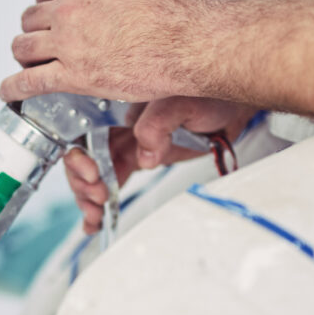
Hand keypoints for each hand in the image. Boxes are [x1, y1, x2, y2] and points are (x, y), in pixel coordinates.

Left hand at [0, 0, 202, 103]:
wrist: (189, 40)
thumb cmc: (175, 2)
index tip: (50, 7)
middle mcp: (68, 10)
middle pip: (31, 18)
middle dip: (35, 26)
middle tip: (42, 35)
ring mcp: (67, 45)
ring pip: (24, 48)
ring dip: (24, 53)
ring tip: (27, 59)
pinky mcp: (73, 77)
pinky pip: (30, 82)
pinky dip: (13, 88)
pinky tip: (8, 91)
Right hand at [65, 96, 257, 232]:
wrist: (234, 107)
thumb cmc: (209, 93)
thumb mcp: (181, 101)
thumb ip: (158, 124)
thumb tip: (145, 155)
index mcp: (116, 104)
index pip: (81, 131)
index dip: (79, 155)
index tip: (92, 173)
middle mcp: (116, 124)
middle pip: (83, 157)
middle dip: (83, 182)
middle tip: (99, 196)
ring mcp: (126, 143)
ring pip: (94, 174)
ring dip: (89, 198)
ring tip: (96, 215)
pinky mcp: (140, 159)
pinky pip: (113, 180)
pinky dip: (102, 205)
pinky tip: (95, 221)